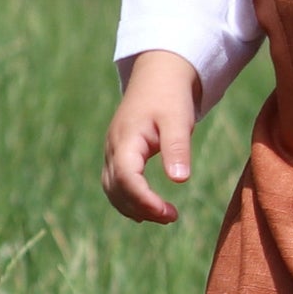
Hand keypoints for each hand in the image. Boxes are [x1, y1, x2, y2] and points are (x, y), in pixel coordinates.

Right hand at [102, 50, 202, 223]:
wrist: (158, 75)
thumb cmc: (170, 97)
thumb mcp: (179, 119)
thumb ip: (177, 148)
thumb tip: (179, 180)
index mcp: (126, 139)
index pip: (127, 178)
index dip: (144, 200)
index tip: (168, 213)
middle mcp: (113, 148)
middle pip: (117, 189)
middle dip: (142, 208)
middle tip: (172, 217)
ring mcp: (112, 151)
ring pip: (113, 190)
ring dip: (134, 208)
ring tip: (165, 216)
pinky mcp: (118, 154)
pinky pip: (116, 184)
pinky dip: (128, 200)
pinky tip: (148, 211)